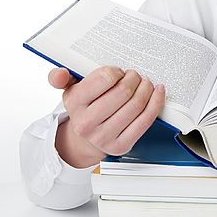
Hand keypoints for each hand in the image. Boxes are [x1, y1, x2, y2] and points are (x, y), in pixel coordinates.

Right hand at [49, 66, 165, 165]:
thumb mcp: (70, 90)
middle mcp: (87, 123)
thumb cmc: (85, 108)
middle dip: (134, 78)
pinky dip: (156, 102)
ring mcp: (104, 136)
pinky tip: (157, 93)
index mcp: (74, 103)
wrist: (87, 138)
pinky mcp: (121, 145)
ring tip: (145, 83)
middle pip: (124, 92)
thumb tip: (59, 73)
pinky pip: (146, 120)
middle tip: (135, 76)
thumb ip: (60, 77)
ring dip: (146, 88)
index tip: (118, 72)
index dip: (117, 71)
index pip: (105, 78)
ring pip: (137, 105)